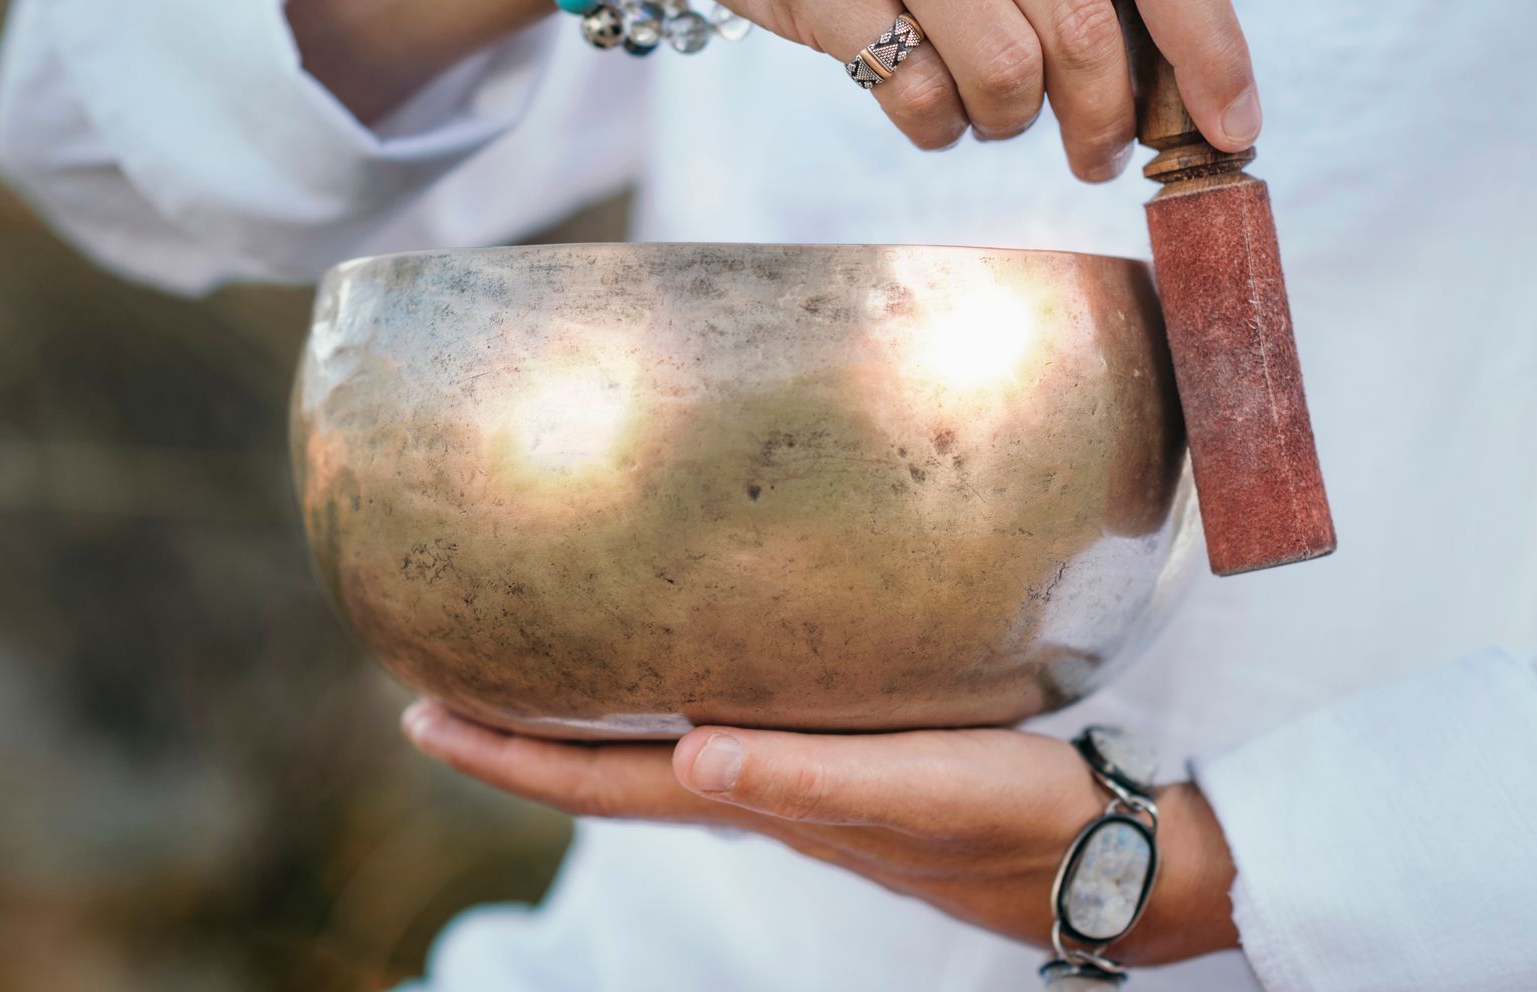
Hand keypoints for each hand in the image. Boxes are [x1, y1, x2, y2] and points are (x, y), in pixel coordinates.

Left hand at [401, 700, 1239, 965]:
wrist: (1116, 856)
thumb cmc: (1022, 821)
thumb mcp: (920, 792)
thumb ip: (808, 781)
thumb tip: (689, 755)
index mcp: (766, 803)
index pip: (606, 786)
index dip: (511, 760)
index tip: (421, 718)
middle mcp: (768, 797)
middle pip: (612, 776)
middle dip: (521, 743)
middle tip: (437, 693)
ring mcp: (806, 787)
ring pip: (661, 761)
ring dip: (584, 731)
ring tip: (530, 681)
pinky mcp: (853, 762)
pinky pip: (728, 733)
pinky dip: (670, 711)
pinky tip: (682, 679)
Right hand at [614, 0, 1259, 178]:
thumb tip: (1165, 74)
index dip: (1213, 51)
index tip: (1234, 130)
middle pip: (1086, 33)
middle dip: (1105, 121)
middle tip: (1093, 156)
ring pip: (1005, 73)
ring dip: (1006, 124)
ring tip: (980, 110)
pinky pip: (913, 96)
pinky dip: (932, 129)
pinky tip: (917, 105)